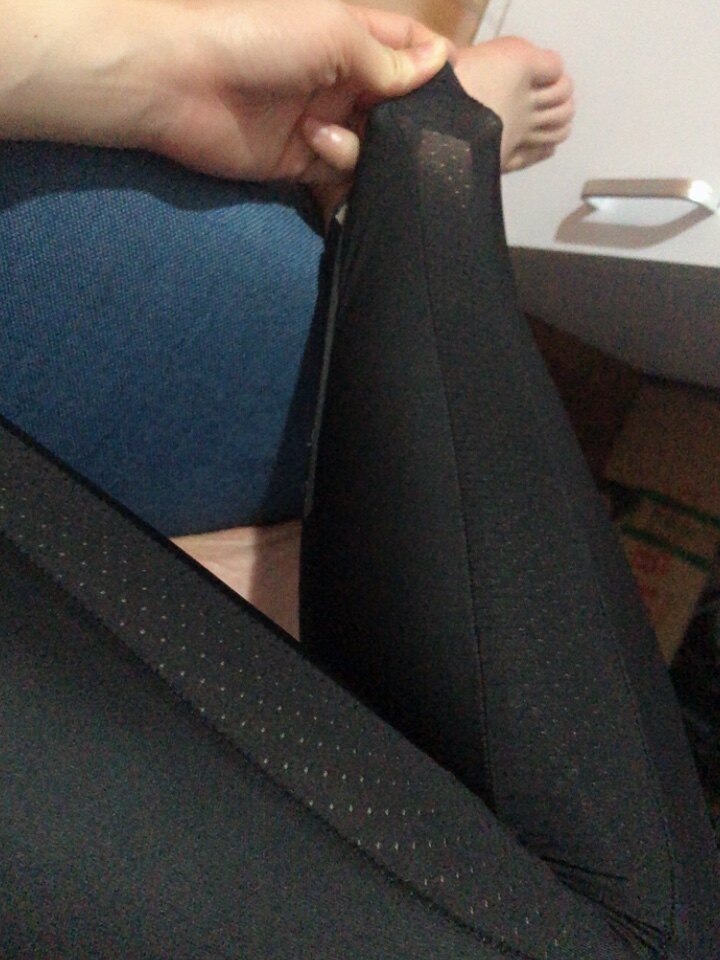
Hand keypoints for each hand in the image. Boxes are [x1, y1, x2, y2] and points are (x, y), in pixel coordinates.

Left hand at [0, 0, 449, 182]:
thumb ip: (386, 58)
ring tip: (326, 137)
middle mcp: (344, 81)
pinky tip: (320, 155)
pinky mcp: (302, 162)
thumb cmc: (257, 41)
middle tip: (414, 137)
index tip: (456, 95)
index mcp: (353, 40)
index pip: (412, 51)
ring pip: (374, 146)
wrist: (179, 84)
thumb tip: (438, 66)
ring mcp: (325, 122)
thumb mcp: (332, 35)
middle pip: (399, 106)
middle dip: (409, 122)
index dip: (437, 70)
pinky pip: (342, 173)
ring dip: (363, 146)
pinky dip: (341, 169)